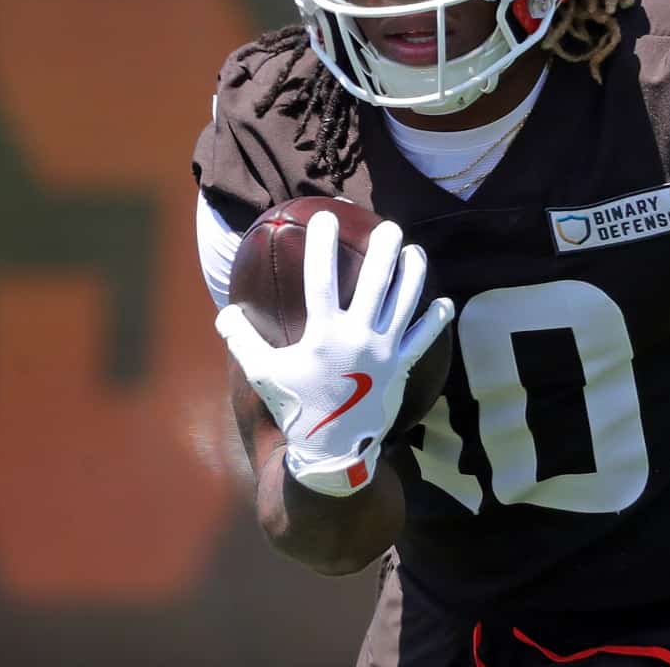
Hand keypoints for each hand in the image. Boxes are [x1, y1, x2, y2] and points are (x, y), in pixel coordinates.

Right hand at [215, 211, 452, 496]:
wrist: (333, 452)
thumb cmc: (296, 408)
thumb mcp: (263, 375)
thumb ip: (242, 341)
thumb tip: (224, 313)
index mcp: (324, 334)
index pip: (322, 278)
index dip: (323, 245)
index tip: (325, 217)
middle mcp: (359, 337)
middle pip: (377, 282)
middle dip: (385, 249)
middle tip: (389, 225)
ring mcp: (386, 352)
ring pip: (406, 303)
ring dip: (413, 274)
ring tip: (415, 251)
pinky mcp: (403, 368)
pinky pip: (424, 339)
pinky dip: (436, 320)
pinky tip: (444, 302)